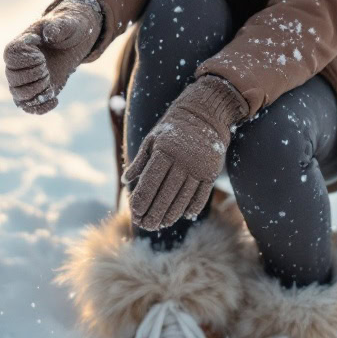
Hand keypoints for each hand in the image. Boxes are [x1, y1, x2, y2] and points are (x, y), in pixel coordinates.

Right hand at [3, 0, 102, 113]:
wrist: (74, 42)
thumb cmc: (69, 28)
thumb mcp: (68, 23)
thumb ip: (58, 26)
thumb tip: (48, 34)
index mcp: (20, 44)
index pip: (11, 56)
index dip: (27, 60)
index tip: (42, 56)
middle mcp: (17, 64)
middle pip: (13, 79)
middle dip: (34, 78)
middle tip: (47, 70)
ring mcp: (25, 79)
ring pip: (18, 96)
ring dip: (36, 94)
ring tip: (50, 85)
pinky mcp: (35, 91)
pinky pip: (28, 106)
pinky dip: (40, 108)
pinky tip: (55, 100)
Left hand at [122, 75, 248, 229]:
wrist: (205, 113)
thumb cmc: (173, 127)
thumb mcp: (153, 139)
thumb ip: (140, 161)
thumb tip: (125, 181)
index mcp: (165, 150)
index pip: (151, 181)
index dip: (142, 199)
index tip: (134, 212)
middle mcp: (183, 160)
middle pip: (166, 193)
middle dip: (154, 212)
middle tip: (146, 225)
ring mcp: (199, 166)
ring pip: (183, 197)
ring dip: (171, 214)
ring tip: (161, 224)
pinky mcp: (211, 171)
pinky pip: (201, 194)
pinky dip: (192, 207)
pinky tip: (184, 215)